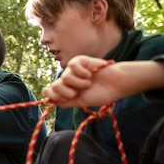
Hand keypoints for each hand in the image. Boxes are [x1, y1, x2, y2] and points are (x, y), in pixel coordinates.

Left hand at [43, 56, 163, 107]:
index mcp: (66, 90)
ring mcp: (72, 70)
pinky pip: (72, 65)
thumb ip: (64, 102)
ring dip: (78, 83)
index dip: (52, 95)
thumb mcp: (80, 102)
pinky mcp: (78, 61)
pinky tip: (90, 73)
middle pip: (54, 86)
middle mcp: (67, 80)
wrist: (115, 84)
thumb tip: (49, 100)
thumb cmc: (100, 93)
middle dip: (66, 93)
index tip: (65, 98)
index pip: (48, 91)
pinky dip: (82, 72)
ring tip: (88, 83)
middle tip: (79, 93)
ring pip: (64, 78)